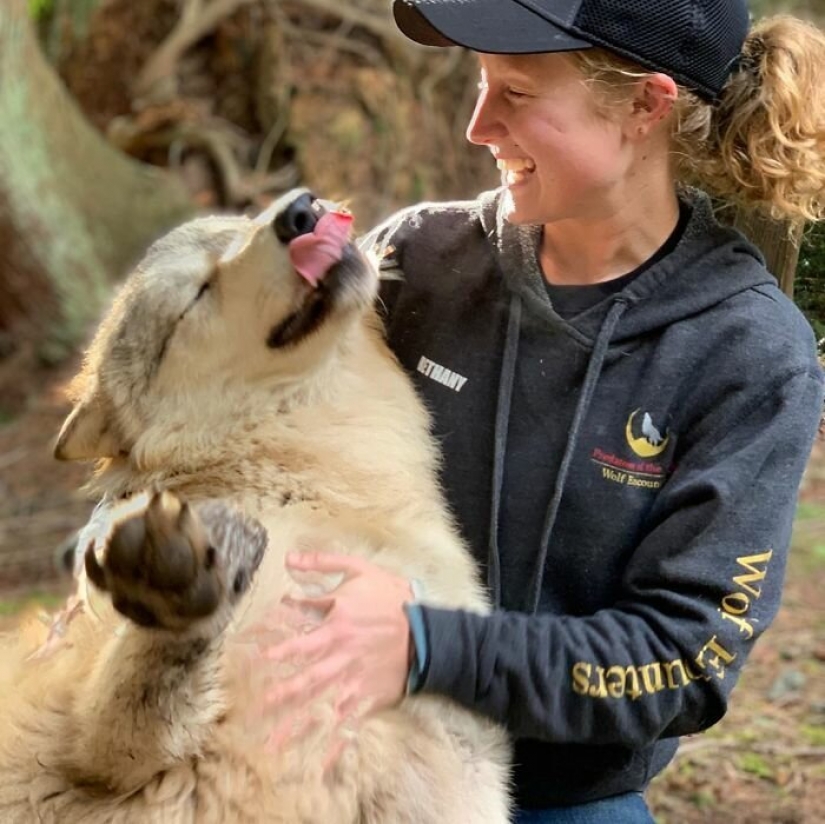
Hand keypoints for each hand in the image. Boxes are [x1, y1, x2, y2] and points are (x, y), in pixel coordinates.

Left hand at [259, 552, 413, 755]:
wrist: (427, 631)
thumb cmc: (392, 598)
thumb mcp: (359, 570)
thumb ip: (323, 563)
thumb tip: (289, 559)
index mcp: (337, 622)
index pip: (298, 638)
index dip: (273, 646)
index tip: (251, 653)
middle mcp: (341, 653)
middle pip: (305, 678)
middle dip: (280, 694)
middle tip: (256, 706)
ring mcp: (354, 679)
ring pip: (320, 705)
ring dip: (296, 725)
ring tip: (273, 743)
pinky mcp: (368, 698)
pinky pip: (348, 724)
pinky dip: (335, 746)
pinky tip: (319, 765)